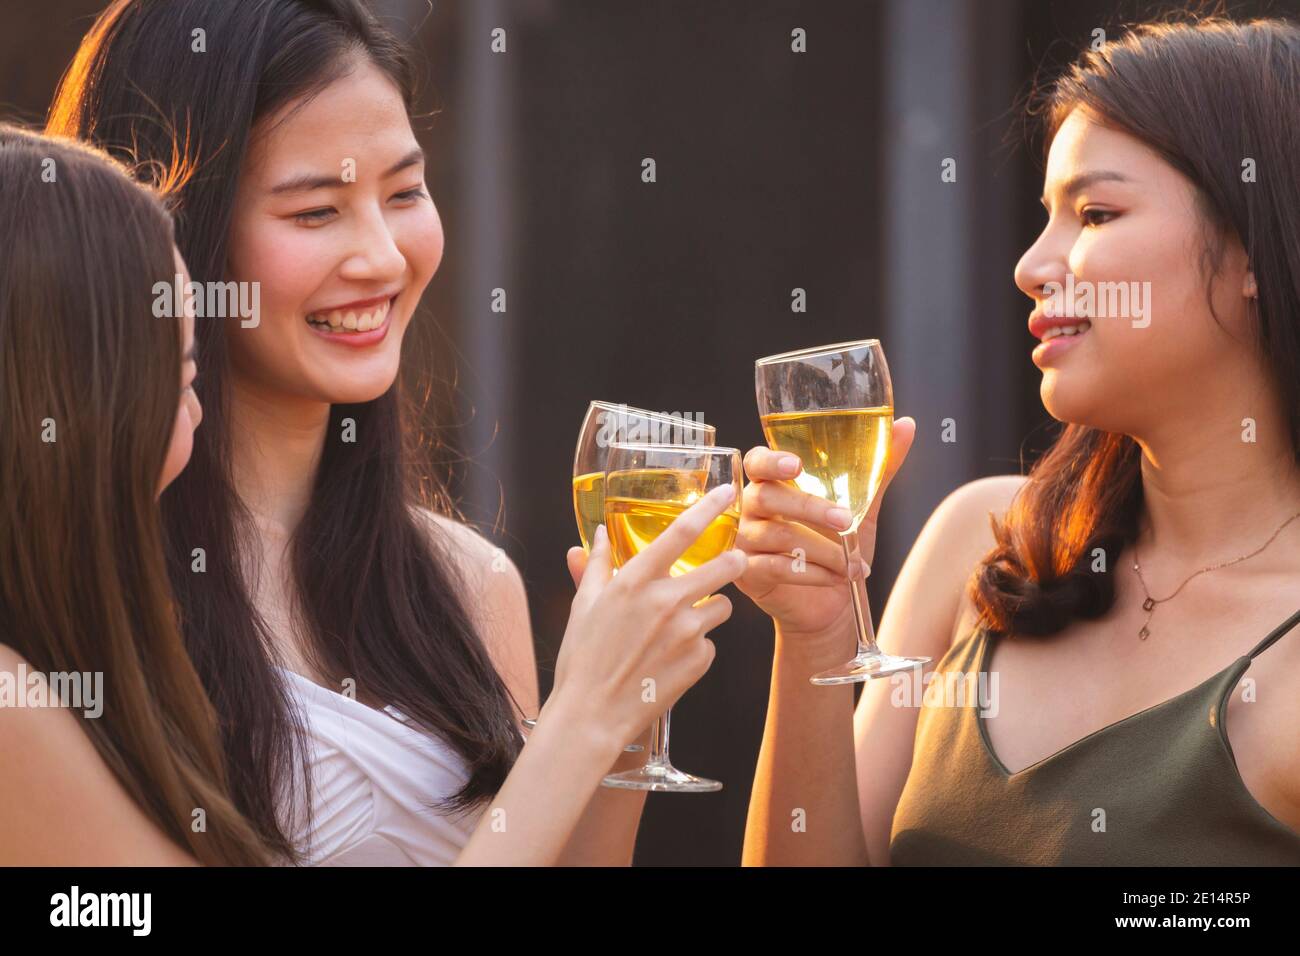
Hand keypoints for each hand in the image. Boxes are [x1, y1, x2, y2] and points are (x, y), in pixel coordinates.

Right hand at [546, 483, 745, 755]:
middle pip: (726, 566)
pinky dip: (697, 646)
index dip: (710, 508)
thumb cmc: (582, 658)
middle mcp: (666, 601)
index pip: (683, 531)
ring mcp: (687, 633)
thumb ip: (596, 565)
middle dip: (735, 561)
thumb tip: (600, 534)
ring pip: (722, 606)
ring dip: (710, 609)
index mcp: (636, 581)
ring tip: (681, 625)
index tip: (729, 491)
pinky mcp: (700, 661)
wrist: (592, 715)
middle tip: (734, 561)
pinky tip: (670, 657)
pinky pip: (710, 643)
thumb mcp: (584, 605)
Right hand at [734, 416, 914, 639]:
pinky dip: (810, 573)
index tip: (797, 466)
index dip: (772, 461)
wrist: (831, 604)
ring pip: (776, 536)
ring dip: (821, 549)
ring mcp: (745, 543)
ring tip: (850, 562)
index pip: (757, 461)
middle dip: (809, 508)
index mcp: (772, 484)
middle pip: (766, 497)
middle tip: (846, 520)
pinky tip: (834, 577)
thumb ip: (878, 468)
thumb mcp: (863, 507)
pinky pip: (773, 568)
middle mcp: (752, 510)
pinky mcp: (747, 575)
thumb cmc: (839, 547)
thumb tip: (906, 426)